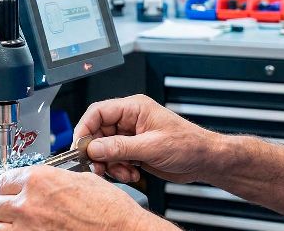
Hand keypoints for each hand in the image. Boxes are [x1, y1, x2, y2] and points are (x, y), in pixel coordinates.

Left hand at [0, 165, 167, 230]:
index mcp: (39, 180)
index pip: (5, 179)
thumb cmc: (109, 210)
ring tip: (18, 225)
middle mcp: (28, 204)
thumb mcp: (82, 180)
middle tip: (15, 208)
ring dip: (5, 224)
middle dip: (4, 205)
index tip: (12, 190)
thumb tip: (45, 182)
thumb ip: (55, 179)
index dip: (10, 186)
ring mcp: (26, 228)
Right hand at [75, 94, 216, 183]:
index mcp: (133, 108)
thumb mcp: (151, 146)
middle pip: (98, 133)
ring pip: (105, 149)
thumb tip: (94, 147)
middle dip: (98, 152)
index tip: (79, 147)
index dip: (85, 129)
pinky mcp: (134, 150)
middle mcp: (130, 120)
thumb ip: (120, 147)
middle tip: (98, 167)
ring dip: (110, 164)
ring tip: (124, 173)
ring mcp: (131, 136)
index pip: (98, 112)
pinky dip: (118, 169)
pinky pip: (115, 159)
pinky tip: (132, 174)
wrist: (204, 160)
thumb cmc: (188, 144)